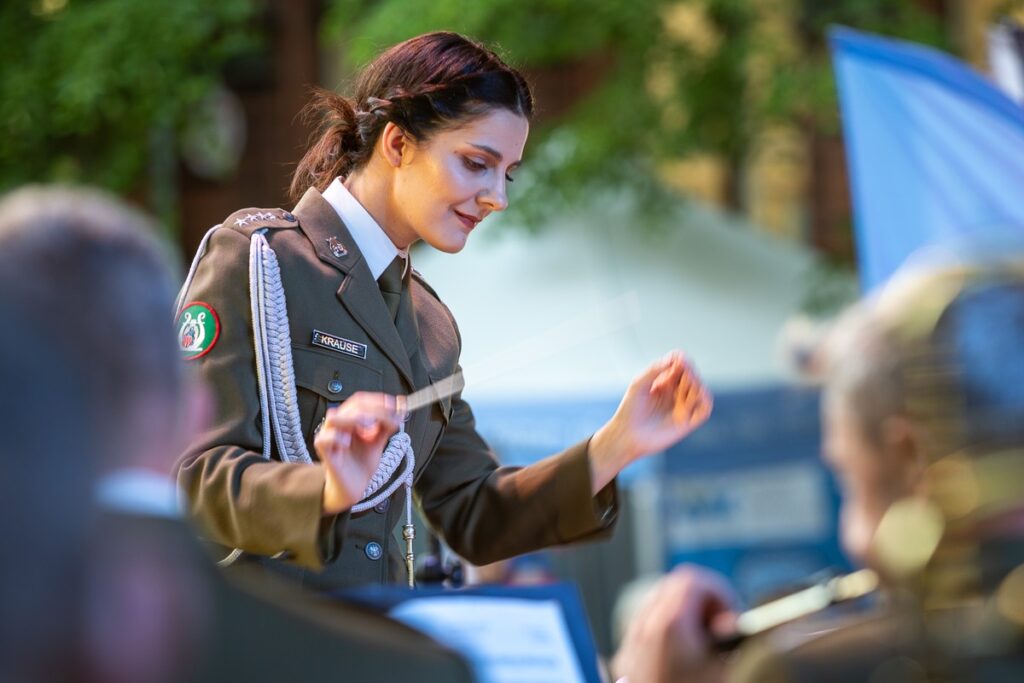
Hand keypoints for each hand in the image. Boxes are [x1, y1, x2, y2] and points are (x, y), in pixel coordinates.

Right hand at [315, 392, 401, 514]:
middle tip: (389, 419)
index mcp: (350, 419)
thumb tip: (398, 411)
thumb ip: (386, 426)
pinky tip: (347, 443)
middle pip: (351, 407)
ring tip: (369, 427)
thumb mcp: (378, 441)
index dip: (377, 400)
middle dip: (374, 410)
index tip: (394, 405)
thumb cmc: (362, 462)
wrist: (355, 486)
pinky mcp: (325, 453)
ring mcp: (329, 437)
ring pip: (334, 417)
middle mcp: (338, 425)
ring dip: (354, 419)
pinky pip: (324, 439)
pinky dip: (337, 437)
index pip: (360, 400)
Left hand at [590, 351, 711, 491]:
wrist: (628, 435)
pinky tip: (695, 395)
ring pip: (700, 390)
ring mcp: (683, 407)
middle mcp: (676, 393)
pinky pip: (705, 409)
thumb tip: (676, 358)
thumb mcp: (639, 384)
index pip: (681, 365)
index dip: (682, 360)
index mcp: (664, 382)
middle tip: (684, 373)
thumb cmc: (630, 410)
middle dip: (690, 373)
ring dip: (696, 385)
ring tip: (683, 388)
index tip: (679, 359)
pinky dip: (705, 400)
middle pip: (692, 375)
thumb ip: (655, 369)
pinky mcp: (688, 422)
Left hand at [612, 565, 737, 682]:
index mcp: (669, 625)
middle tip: (719, 629)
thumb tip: (740, 625)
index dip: (718, 593)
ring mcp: (630, 644)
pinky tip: (684, 660)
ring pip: (656, 606)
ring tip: (703, 647)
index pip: (692, 579)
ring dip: (683, 616)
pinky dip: (666, 632)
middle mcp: (643, 629)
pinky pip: (645, 628)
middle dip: (701, 602)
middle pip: (672, 587)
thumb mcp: (726, 668)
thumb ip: (735, 638)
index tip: (730, 618)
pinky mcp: (625, 660)